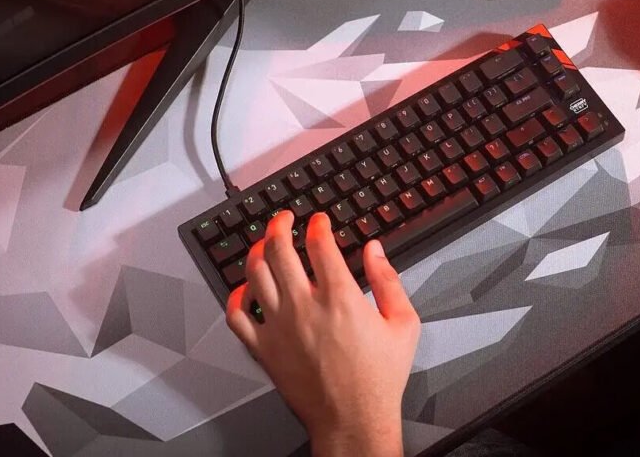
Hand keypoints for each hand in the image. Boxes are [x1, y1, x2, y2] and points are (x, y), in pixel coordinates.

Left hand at [226, 211, 420, 456]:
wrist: (353, 419)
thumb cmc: (377, 379)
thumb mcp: (403, 324)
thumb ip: (388, 280)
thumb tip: (375, 251)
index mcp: (341, 298)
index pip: (320, 244)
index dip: (318, 225)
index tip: (319, 221)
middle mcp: (305, 308)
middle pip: (280, 249)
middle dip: (280, 225)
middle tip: (284, 220)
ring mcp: (280, 327)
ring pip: (256, 274)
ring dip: (257, 250)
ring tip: (263, 243)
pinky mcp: (264, 348)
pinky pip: (237, 315)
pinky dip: (236, 296)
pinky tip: (244, 288)